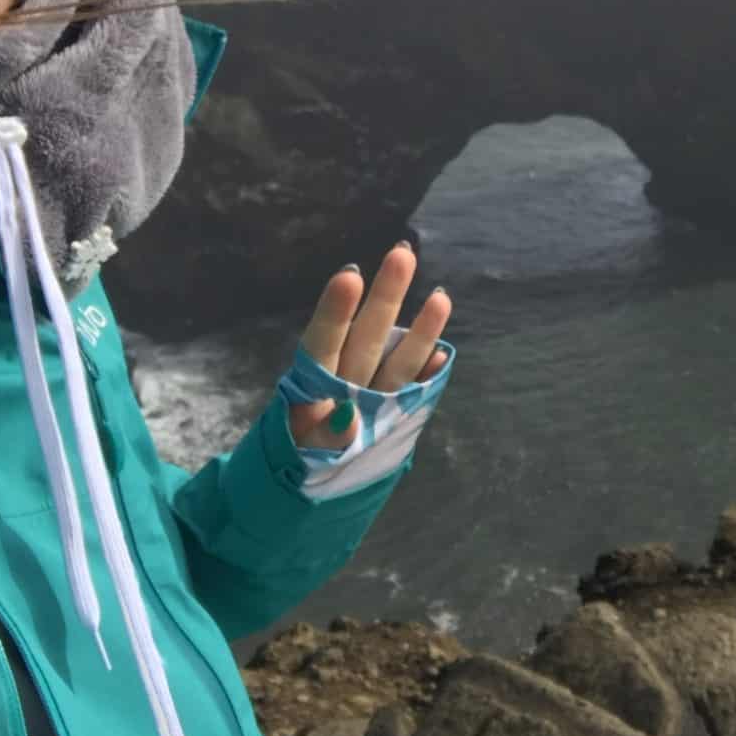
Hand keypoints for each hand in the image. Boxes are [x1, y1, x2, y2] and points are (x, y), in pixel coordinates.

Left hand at [288, 243, 451, 449]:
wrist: (302, 482)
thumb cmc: (292, 456)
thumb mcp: (298, 451)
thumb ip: (324, 435)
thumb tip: (347, 417)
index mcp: (311, 382)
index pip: (324, 340)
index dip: (335, 311)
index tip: (350, 276)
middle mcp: (344, 379)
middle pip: (367, 335)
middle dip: (386, 296)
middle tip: (402, 252)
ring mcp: (371, 396)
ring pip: (395, 358)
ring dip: (419, 329)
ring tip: (441, 297)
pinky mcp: (391, 414)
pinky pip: (412, 393)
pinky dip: (427, 376)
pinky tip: (443, 354)